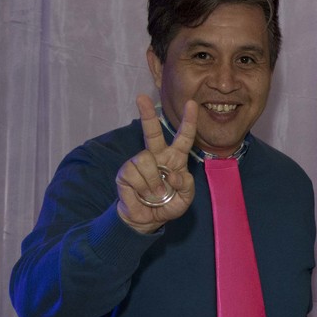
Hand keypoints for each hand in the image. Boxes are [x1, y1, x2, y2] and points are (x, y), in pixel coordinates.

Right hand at [115, 94, 196, 233]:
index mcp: (175, 159)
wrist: (147, 219)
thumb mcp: (185, 198)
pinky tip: (143, 195)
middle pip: (152, 132)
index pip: (184, 137)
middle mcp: (156, 156)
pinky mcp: (125, 173)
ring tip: (156, 195)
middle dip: (147, 114)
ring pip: (145, 160)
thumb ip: (186, 186)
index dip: (189, 121)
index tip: (191, 103)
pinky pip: (134, 174)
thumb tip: (174, 174)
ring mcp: (139, 163)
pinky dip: (143, 189)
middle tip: (141, 97)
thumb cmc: (168, 205)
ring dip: (154, 182)